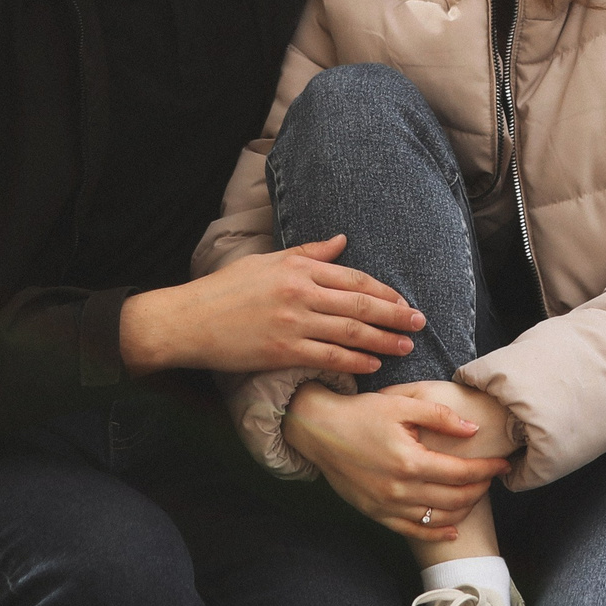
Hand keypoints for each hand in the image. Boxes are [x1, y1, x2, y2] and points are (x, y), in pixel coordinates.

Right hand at [120, 237, 423, 376]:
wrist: (186, 320)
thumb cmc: (224, 290)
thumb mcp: (265, 262)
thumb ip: (308, 253)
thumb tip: (343, 240)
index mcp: (297, 268)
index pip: (353, 278)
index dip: (382, 291)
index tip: (403, 301)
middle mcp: (299, 293)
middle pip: (359, 305)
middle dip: (394, 315)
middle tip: (419, 323)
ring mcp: (292, 323)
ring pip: (350, 333)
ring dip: (382, 341)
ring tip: (406, 346)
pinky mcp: (282, 351)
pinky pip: (328, 357)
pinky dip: (354, 362)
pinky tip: (373, 365)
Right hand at [284, 383, 513, 540]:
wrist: (320, 431)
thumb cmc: (362, 413)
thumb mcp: (402, 404)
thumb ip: (440, 416)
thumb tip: (473, 430)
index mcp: (410, 461)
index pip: (461, 472)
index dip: (487, 469)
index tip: (503, 464)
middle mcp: (400, 489)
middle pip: (454, 499)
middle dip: (480, 489)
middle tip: (491, 478)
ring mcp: (387, 506)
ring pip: (437, 519)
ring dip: (463, 509)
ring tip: (476, 494)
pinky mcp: (376, 514)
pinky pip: (412, 531)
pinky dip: (436, 532)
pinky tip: (452, 529)